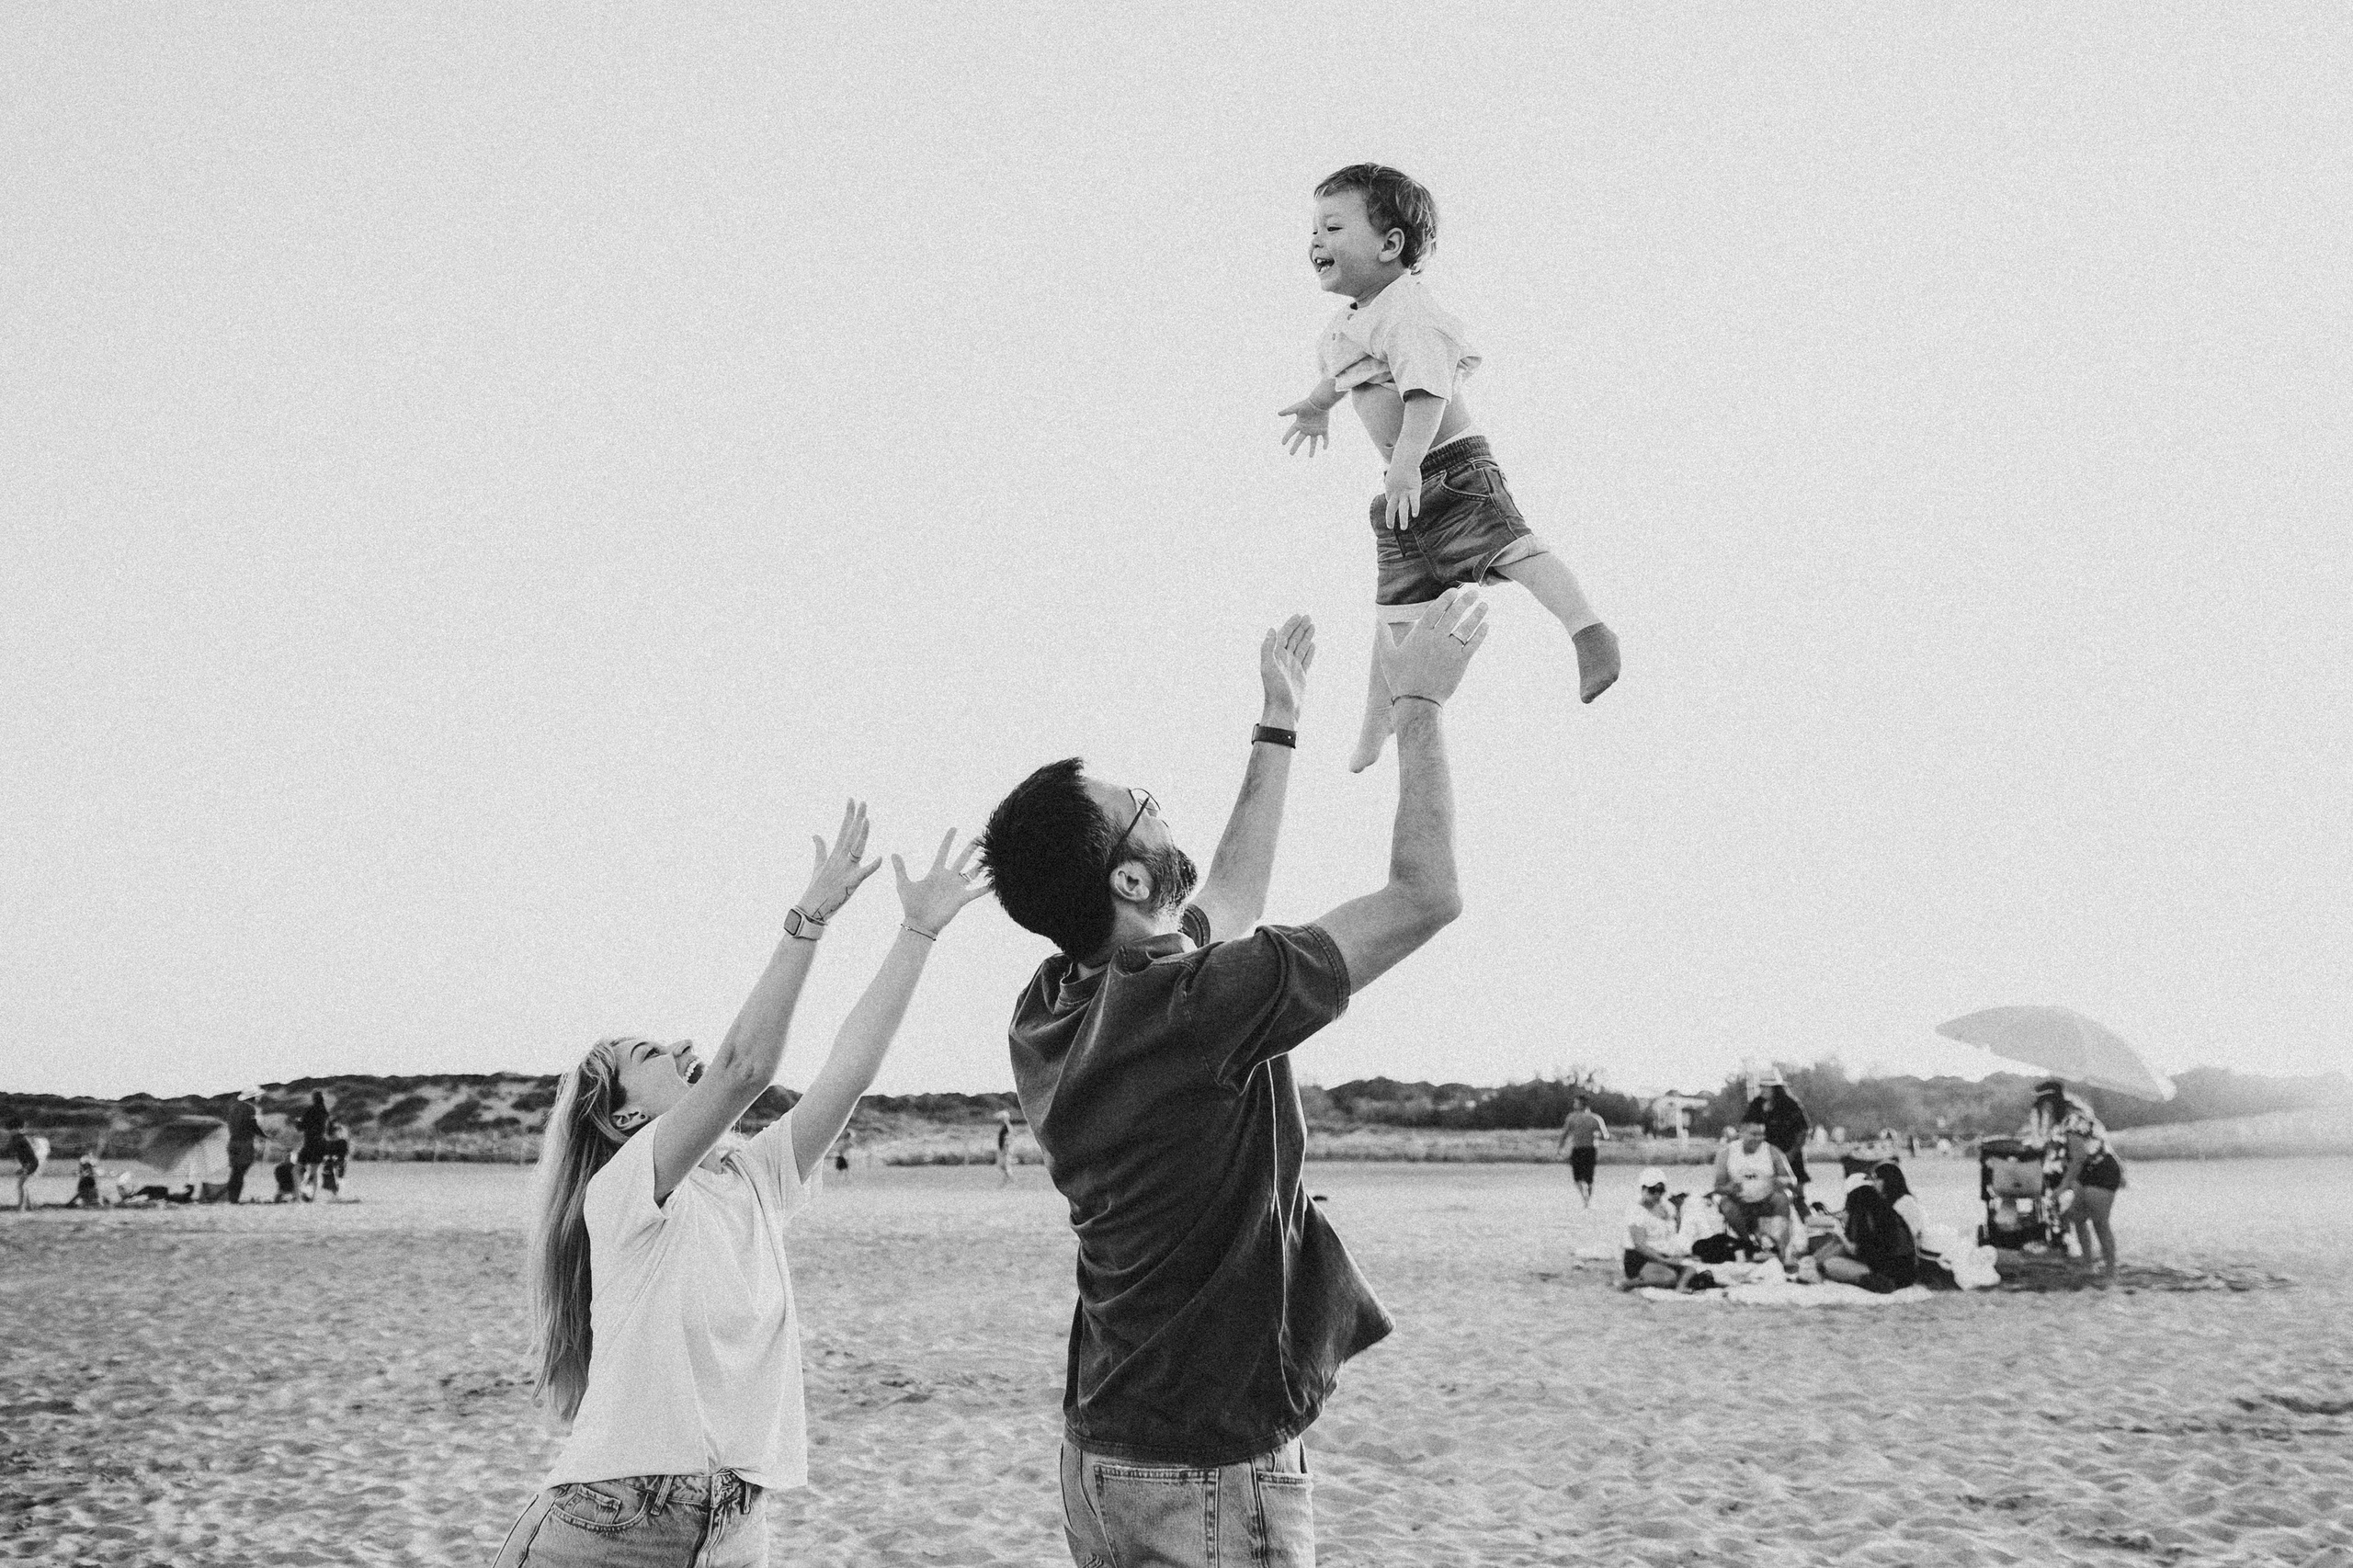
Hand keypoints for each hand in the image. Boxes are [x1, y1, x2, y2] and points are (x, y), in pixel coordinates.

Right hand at [799, 799, 882, 920]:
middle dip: (857, 818)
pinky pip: (864, 874)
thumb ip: (820, 849)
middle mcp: (840, 859)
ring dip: (862, 835)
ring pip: (856, 849)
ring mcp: (845, 870)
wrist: (812, 909)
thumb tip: (816, 834)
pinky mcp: (851, 883)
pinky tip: (881, 858)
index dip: (849, 815)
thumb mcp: (818, 866)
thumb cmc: (816, 889)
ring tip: (867, 820)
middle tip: (863, 801)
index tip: (852, 799)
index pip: (844, 830)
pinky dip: (872, 867)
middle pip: (851, 835)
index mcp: (835, 854)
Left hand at [894, 829, 991, 936]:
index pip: (944, 852)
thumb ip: (901, 869)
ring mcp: (956, 888)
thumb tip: (892, 853)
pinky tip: (997, 882)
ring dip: (981, 864)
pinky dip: (987, 887)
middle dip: (970, 848)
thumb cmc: (911, 905)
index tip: (954, 828)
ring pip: (972, 873)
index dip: (948, 840)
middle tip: (979, 837)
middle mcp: (948, 878)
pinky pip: (977, 891)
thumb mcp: (904, 885)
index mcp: (935, 873)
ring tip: (991, 855)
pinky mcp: (962, 899)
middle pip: (962, 859)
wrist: (920, 923)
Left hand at [1259, 613, 1313, 724]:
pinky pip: (1306, 660)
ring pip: (1301, 647)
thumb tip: (1271, 629)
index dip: (1291, 625)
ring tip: (1312, 626)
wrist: (1283, 710)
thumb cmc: (1274, 691)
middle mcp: (1284, 660)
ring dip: (1306, 636)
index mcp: (1276, 656)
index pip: (1284, 635)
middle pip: (1293, 639)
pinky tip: (1313, 645)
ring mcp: (1293, 668)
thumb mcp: (1268, 667)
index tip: (1299, 615)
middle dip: (1300, 627)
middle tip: (1308, 616)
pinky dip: (1310, 651)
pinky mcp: (1301, 676)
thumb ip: (1268, 648)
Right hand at [1277, 400, 1330, 455]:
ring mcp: (1315, 430)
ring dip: (1312, 449)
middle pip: (1299, 440)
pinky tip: (1324, 448)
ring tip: (1311, 456)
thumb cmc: (1308, 404)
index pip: (1291, 432)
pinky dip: (1326, 443)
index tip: (1283, 443)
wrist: (1320, 402)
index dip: (1287, 437)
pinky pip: (1325, 438)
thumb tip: (1278, 413)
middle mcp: (1307, 429)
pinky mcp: (1324, 429)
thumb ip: (1288, 411)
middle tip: (1291, 454)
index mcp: (1300, 424)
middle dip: (1295, 447)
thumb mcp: (1296, 407)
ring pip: (1313, 442)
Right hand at [1378, 587, 1491, 706]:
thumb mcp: (1387, 657)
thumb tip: (1378, 620)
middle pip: (1454, 614)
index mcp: (1419, 634)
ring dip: (1477, 614)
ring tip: (1484, 605)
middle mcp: (1436, 639)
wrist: (1417, 701)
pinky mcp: (1460, 662)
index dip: (1446, 598)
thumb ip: (1383, 636)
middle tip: (1474, 592)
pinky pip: (1473, 644)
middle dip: (1465, 601)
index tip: (1454, 591)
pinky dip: (1481, 634)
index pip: (1435, 609)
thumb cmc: (1400, 679)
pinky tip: (1486, 626)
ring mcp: (1449, 650)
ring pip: (1466, 627)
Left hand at [1382, 460, 1421, 529]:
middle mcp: (1395, 494)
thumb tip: (1394, 480)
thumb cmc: (1400, 466)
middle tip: (1390, 527)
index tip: (1395, 511)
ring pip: (1403, 508)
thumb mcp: (1393, 475)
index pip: (1391, 503)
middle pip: (1391, 508)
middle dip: (1390, 518)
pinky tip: (1415, 515)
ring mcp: (1404, 493)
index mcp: (1390, 491)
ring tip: (1404, 528)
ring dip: (1403, 518)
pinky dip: (1414, 507)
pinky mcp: (1414, 490)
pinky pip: (1414, 501)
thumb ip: (1393, 481)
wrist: (1404, 460)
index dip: (1392, 508)